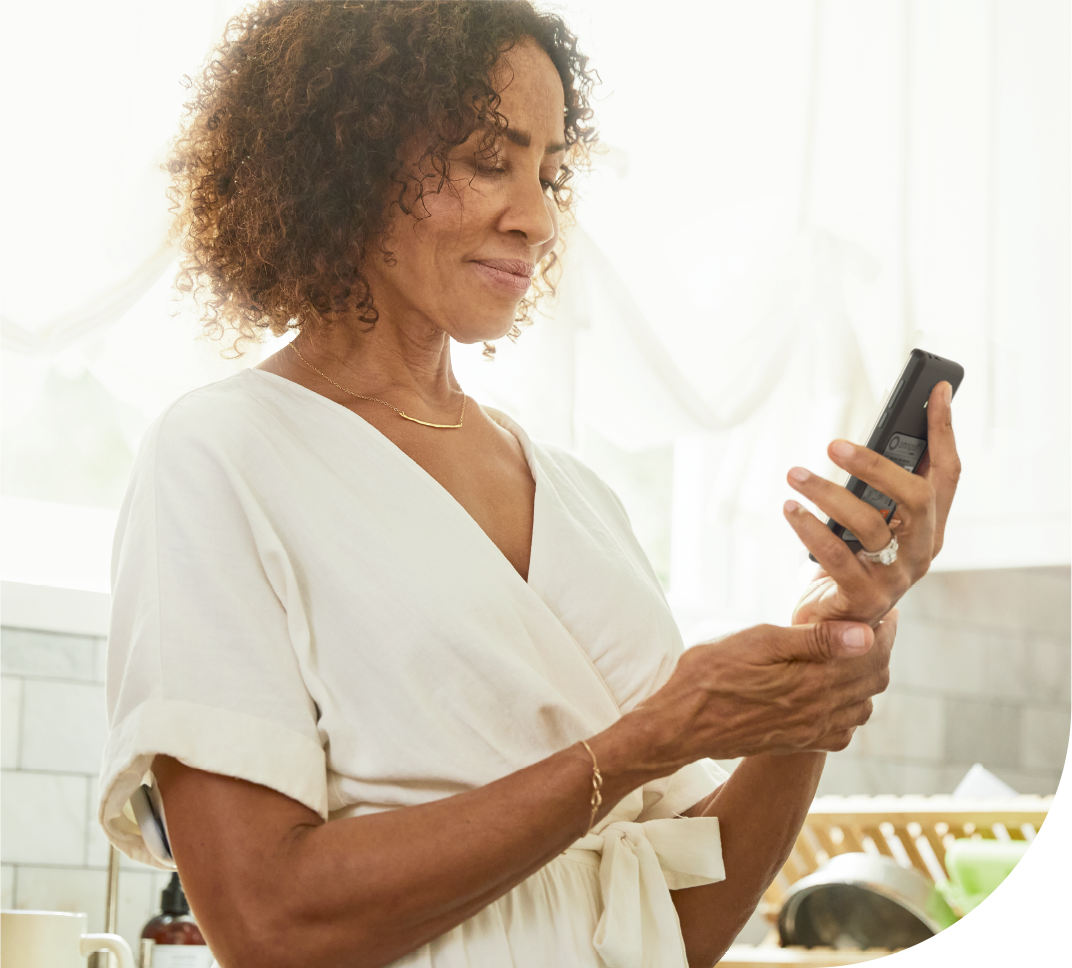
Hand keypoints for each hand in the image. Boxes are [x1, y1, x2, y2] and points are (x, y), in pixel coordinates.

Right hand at [625, 612, 895, 765]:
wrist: (679, 725)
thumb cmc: (709, 675)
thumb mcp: (757, 642)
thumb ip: (813, 640)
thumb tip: (865, 634)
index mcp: (813, 683)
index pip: (871, 657)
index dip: (885, 632)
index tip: (885, 611)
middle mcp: (820, 713)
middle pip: (873, 681)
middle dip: (880, 651)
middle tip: (873, 626)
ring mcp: (810, 733)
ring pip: (862, 707)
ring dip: (866, 679)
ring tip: (853, 653)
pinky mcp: (797, 743)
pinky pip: (843, 731)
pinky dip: (849, 709)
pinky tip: (832, 692)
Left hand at [784, 381, 960, 626]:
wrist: (833, 626)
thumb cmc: (847, 563)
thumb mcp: (864, 521)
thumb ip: (873, 488)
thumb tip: (860, 440)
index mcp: (928, 526)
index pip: (947, 473)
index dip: (944, 431)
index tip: (938, 390)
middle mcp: (922, 550)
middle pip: (918, 498)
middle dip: (878, 466)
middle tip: (834, 445)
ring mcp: (898, 577)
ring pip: (872, 526)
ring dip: (829, 494)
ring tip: (795, 475)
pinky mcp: (866, 597)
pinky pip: (839, 556)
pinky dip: (810, 529)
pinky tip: (790, 508)